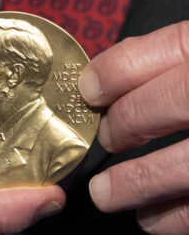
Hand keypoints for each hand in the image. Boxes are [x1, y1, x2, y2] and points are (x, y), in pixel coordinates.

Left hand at [79, 21, 188, 233]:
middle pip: (173, 101)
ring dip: (135, 183)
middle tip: (105, 138)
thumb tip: (106, 79)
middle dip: (125, 123)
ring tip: (105, 193)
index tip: (89, 91)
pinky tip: (151, 218)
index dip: (116, 71)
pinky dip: (175, 217)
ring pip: (187, 165)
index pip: (167, 48)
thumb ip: (170, 60)